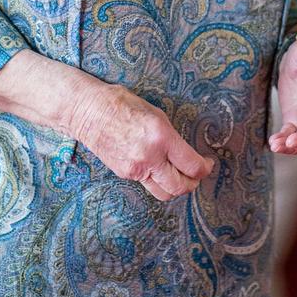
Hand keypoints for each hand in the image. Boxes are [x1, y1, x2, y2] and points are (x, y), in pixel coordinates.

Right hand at [69, 80, 213, 201]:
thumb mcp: (155, 112)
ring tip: (180, 176)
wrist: (88, 112)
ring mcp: (136, 169)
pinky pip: (147, 184)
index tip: (208, 163)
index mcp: (161, 136)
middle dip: (193, 183)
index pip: (192, 165)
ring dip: (176, 188)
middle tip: (197, 174)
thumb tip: (184, 151)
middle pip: (180, 186)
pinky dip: (157, 180)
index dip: (205, 168)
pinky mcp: (125, 174)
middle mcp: (150, 157)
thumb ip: (170, 135)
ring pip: (164, 193)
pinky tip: (157, 168)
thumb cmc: (121, 104)